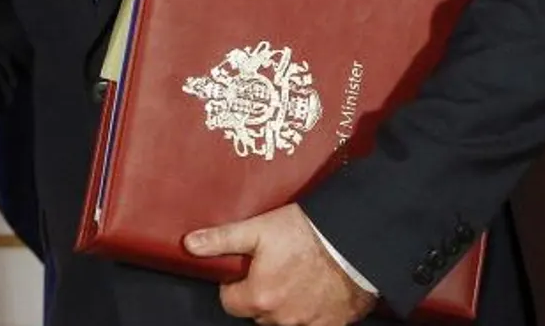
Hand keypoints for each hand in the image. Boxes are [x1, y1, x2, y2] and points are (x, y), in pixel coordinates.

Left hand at [183, 204, 375, 325]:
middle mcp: (281, 317)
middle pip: (258, 312)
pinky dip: (309, 311)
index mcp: (259, 297)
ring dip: (284, 304)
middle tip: (273, 268)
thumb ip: (221, 240)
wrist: (354, 241)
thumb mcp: (258, 229)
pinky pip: (311, 324)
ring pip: (284, 319)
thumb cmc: (307, 233)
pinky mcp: (332, 323)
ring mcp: (308, 323)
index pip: (230, 302)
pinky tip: (314, 289)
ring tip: (294, 275)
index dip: (234, 284)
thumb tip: (190, 245)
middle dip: (260, 294)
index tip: (246, 270)